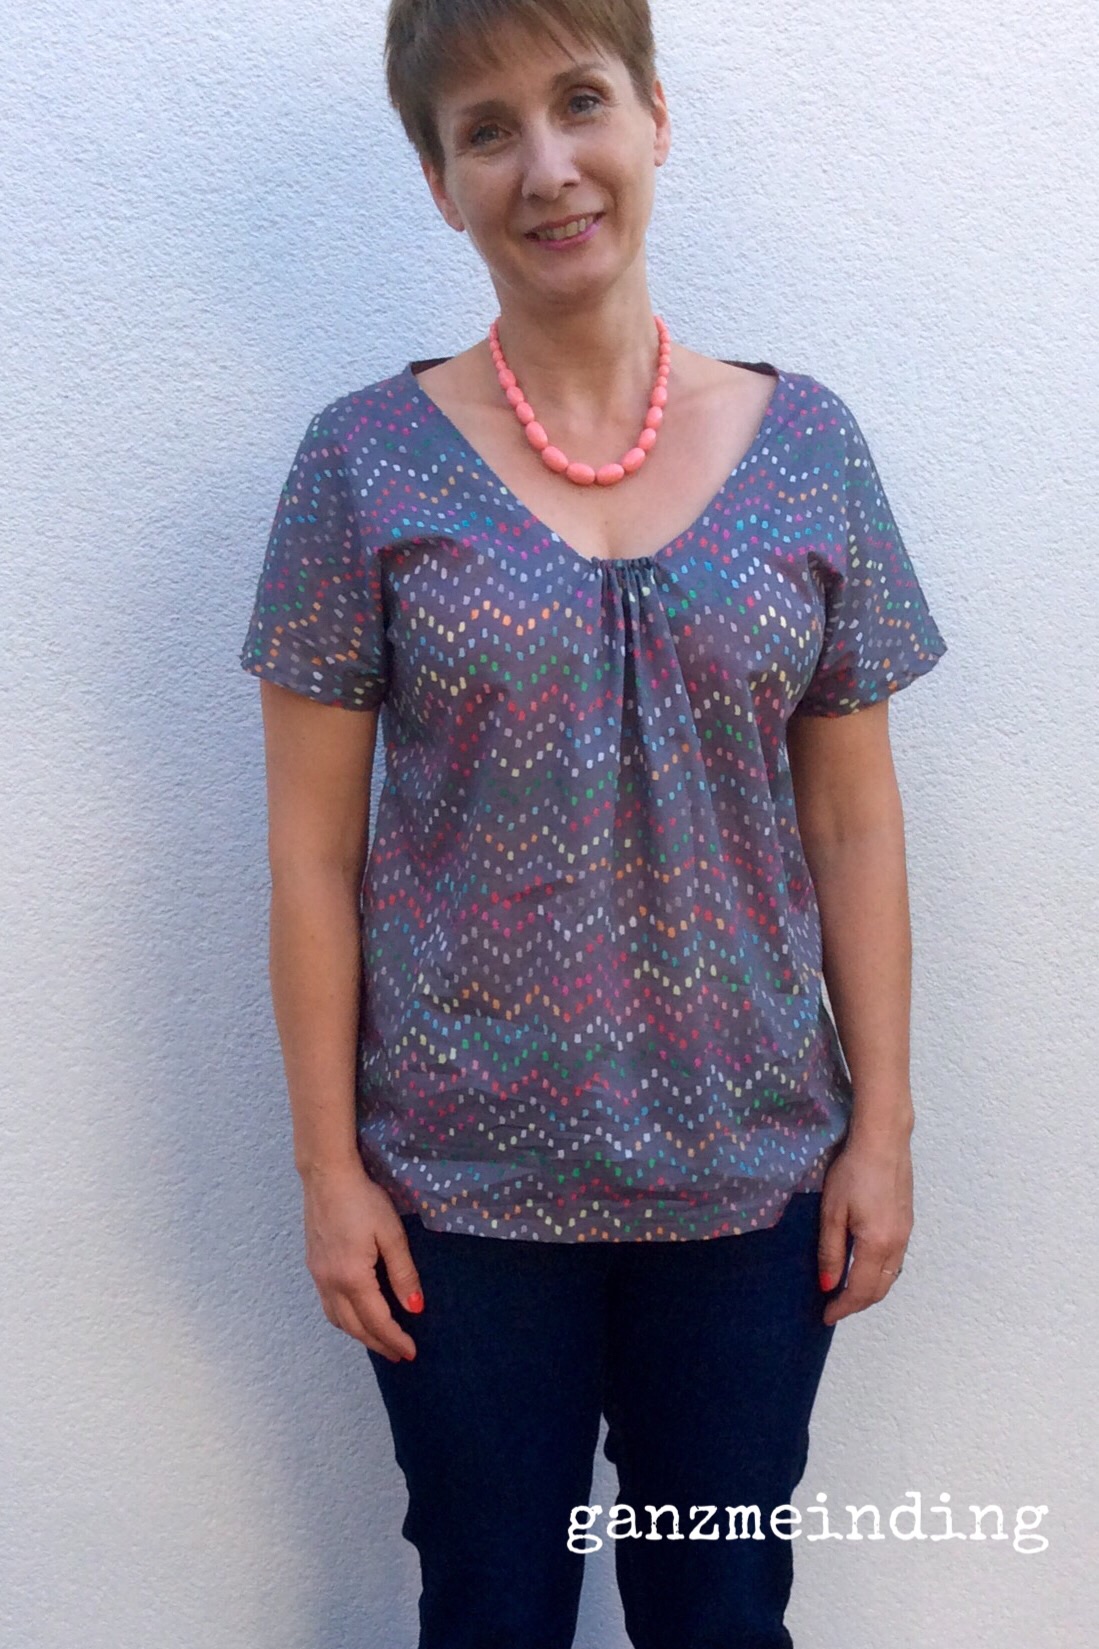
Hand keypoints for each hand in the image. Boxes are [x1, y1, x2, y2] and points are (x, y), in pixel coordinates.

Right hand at [300, 1159, 424, 1361]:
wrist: (326, 1176)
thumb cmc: (363, 1200)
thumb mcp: (391, 1233)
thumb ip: (403, 1273)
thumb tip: (415, 1308)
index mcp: (352, 1278)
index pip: (376, 1321)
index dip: (394, 1339)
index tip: (411, 1352)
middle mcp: (330, 1283)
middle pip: (354, 1327)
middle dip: (378, 1344)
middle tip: (398, 1354)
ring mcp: (318, 1276)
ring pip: (337, 1319)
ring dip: (359, 1334)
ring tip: (379, 1340)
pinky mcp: (313, 1266)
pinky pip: (328, 1305)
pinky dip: (344, 1319)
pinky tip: (356, 1315)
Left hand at [818, 1125, 912, 1326]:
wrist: (884, 1141)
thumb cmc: (853, 1172)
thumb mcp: (832, 1212)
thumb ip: (831, 1252)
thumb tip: (828, 1285)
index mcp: (877, 1245)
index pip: (860, 1290)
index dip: (843, 1307)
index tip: (826, 1316)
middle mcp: (897, 1245)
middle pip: (880, 1289)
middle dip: (858, 1304)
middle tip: (835, 1308)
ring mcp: (906, 1234)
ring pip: (891, 1277)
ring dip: (871, 1291)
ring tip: (847, 1292)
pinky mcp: (908, 1223)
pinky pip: (896, 1262)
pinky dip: (881, 1275)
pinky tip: (866, 1268)